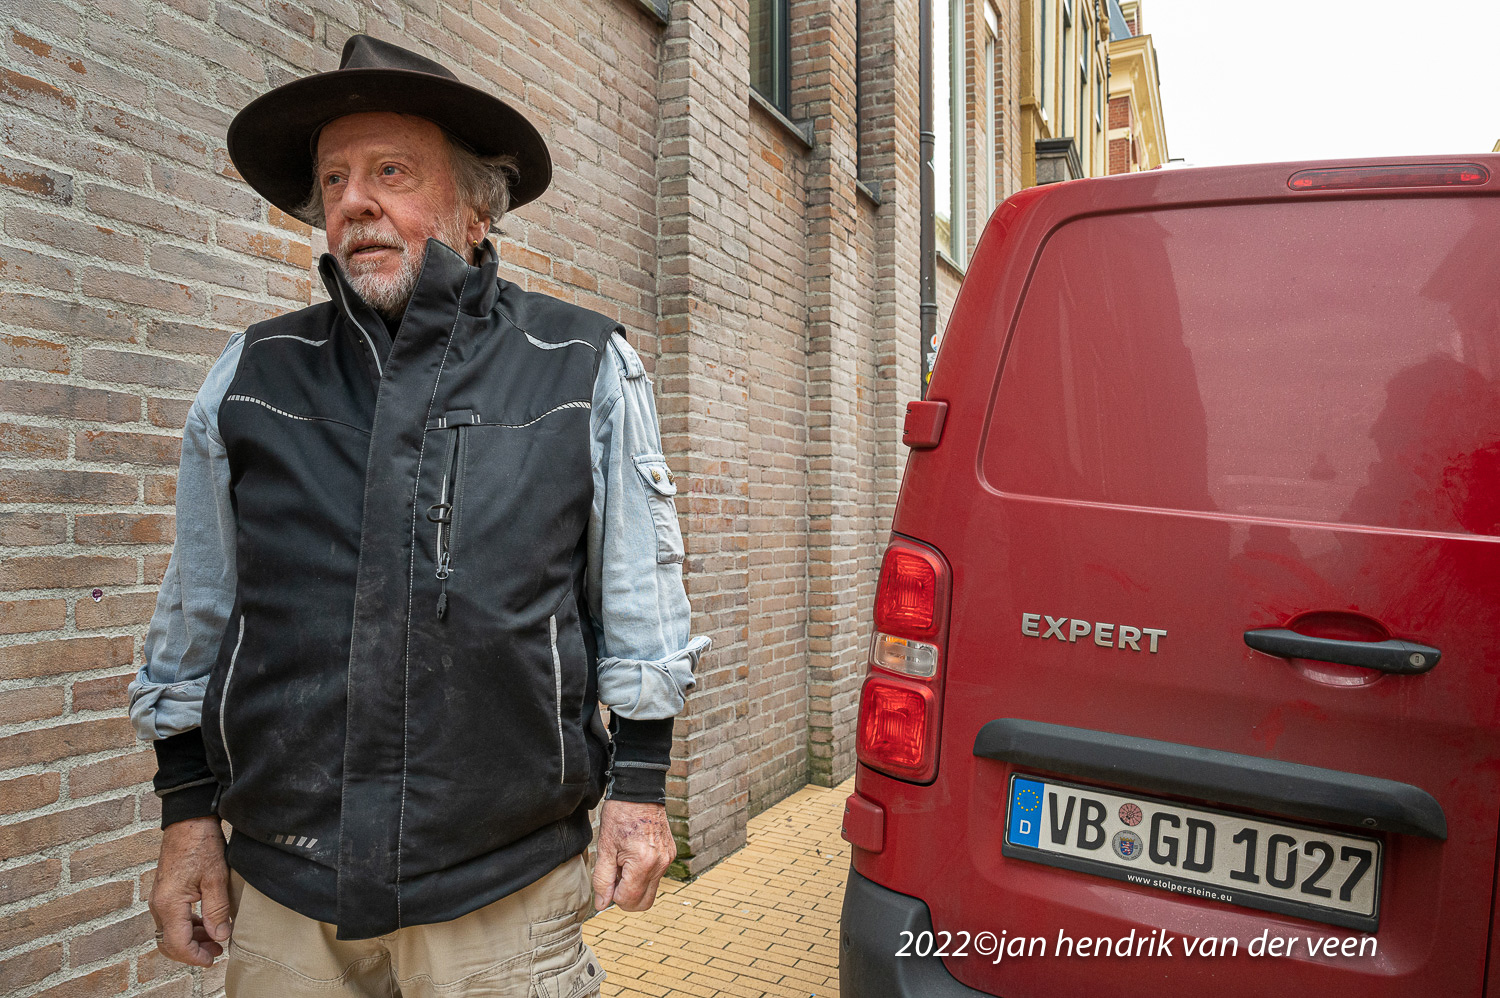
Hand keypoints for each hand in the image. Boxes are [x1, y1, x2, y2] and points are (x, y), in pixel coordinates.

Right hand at [148, 817, 231, 965]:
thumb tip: (220, 936)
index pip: (177, 944)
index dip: (195, 957)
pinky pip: (172, 919)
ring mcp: (159, 898)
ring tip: (216, 939)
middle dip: (192, 952)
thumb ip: (218, 910)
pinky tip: (207, 924)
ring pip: (170, 932)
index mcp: (169, 904)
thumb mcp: (216, 878)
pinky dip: (188, 927)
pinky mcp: (165, 892)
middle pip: (169, 942)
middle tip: (217, 952)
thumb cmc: (202, 845)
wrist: (189, 820)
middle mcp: (158, 904)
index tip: (214, 959)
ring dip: (191, 940)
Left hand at [592, 799, 675, 910]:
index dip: (614, 897)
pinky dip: (643, 874)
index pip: (629, 900)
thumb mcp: (605, 848)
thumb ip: (602, 879)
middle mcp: (660, 863)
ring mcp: (668, 859)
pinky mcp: (670, 853)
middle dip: (626, 898)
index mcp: (643, 862)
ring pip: (650, 890)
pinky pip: (656, 876)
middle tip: (615, 877)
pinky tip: (633, 856)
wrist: (639, 791)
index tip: (608, 881)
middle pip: (644, 903)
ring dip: (634, 885)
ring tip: (623, 863)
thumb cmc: (619, 815)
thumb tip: (602, 904)